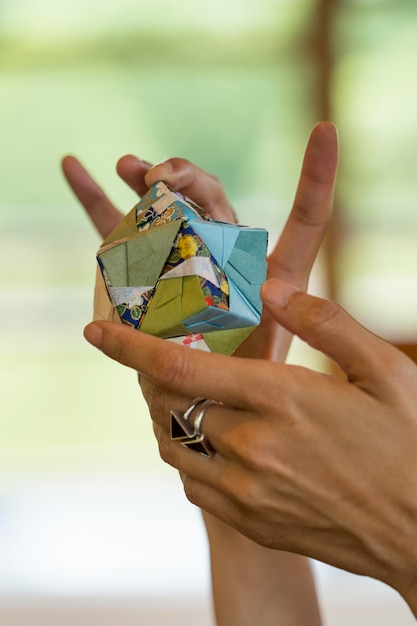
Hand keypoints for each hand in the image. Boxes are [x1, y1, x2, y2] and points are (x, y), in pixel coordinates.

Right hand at [62, 121, 337, 361]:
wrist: (200, 401)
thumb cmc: (239, 386)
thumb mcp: (264, 370)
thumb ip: (265, 347)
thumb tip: (265, 315)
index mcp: (269, 273)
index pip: (306, 220)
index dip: (317, 177)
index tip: (327, 130)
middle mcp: (226, 254)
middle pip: (214, 199)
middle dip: (189, 178)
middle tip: (161, 178)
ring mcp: (180, 255)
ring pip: (166, 204)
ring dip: (146, 178)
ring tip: (128, 165)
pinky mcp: (142, 267)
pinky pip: (118, 228)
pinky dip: (94, 199)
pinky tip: (73, 165)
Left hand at [84, 281, 416, 614]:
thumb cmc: (411, 442)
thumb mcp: (384, 369)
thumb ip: (323, 320)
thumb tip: (270, 289)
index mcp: (281, 400)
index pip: (180, 365)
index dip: (129, 347)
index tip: (96, 332)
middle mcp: (252, 448)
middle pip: (168, 402)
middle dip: (151, 374)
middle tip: (158, 355)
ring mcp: (246, 492)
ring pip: (172, 444)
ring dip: (166, 413)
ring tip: (183, 393)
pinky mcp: (251, 522)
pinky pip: (192, 482)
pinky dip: (187, 453)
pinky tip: (211, 440)